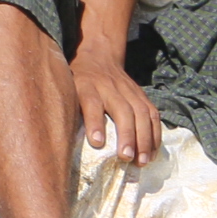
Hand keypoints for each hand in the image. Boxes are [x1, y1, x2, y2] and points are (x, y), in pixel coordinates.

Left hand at [71, 52, 161, 166]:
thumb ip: (67, 108)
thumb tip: (61, 142)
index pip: (91, 102)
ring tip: (143, 160)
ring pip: (141, 112)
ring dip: (145, 138)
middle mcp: (109, 87)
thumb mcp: (67, 89)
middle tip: (127, 157)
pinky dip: (155, 133)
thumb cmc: (77, 81)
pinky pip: (152, 113)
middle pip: (122, 110)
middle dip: (127, 135)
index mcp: (86, 86)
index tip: (97, 142)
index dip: (94, 122)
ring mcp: (128, 90)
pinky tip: (153, 152)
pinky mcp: (141, 94)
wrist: (97, 57)